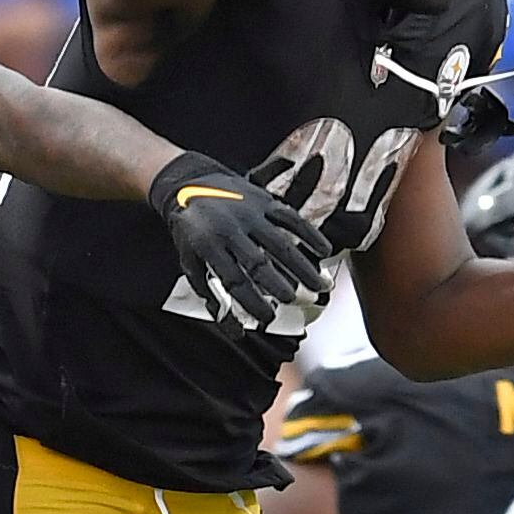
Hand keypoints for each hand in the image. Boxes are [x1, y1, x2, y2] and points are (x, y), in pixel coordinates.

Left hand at [152, 153, 334, 331]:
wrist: (188, 184)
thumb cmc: (192, 232)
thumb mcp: (190, 262)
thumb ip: (210, 294)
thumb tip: (235, 330)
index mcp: (209, 247)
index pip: (234, 280)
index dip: (252, 301)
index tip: (268, 317)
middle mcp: (230, 229)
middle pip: (258, 262)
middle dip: (277, 284)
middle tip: (293, 300)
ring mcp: (249, 213)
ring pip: (279, 242)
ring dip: (302, 265)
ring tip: (319, 285)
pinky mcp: (264, 200)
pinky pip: (290, 217)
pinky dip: (309, 233)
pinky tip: (324, 250)